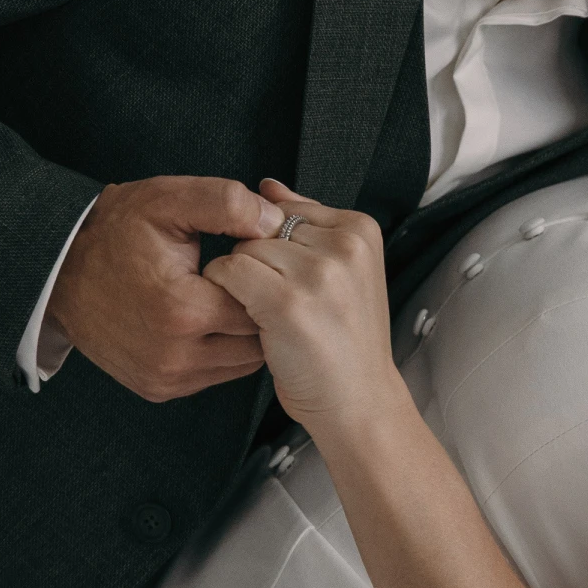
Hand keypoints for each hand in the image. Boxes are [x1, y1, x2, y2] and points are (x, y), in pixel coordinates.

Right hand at [46, 175, 279, 401]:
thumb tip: (275, 221)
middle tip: (244, 281)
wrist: (59, 270)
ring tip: (223, 298)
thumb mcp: (169, 199)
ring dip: (240, 334)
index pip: (263, 305)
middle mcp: (175, 356)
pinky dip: (219, 351)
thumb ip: (228, 204)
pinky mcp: (157, 389)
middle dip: (258, 310)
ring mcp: (165, 378)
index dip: (263, 279)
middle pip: (256, 341)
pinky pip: (213, 376)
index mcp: (183, 311)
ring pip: (239, 363)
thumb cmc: (115, 232)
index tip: (249, 260)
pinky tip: (206, 321)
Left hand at [206, 180, 406, 441]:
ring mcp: (317, 273)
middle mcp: (344, 245)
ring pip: (243, 247)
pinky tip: (254, 320)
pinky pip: (228, 271)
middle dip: (261, 263)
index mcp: (361, 230)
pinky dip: (226, 294)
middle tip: (288, 304)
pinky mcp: (286, 303)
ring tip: (274, 314)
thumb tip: (267, 186)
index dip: (278, 248)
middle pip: (263, 226)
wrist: (358, 400)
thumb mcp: (344, 271)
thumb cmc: (345, 340)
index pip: (288, 209)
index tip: (299, 284)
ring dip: (241, 281)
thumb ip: (308, 223)